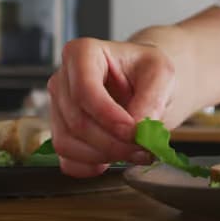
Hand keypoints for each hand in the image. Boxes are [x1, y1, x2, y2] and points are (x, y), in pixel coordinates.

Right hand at [46, 38, 173, 176]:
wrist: (144, 82)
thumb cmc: (147, 70)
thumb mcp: (161, 73)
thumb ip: (152, 99)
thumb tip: (138, 130)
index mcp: (82, 53)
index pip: (84, 90)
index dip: (108, 117)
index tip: (134, 132)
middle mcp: (62, 79)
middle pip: (77, 122)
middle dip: (113, 143)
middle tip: (144, 148)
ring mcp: (58, 107)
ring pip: (68, 144)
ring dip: (104, 156)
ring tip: (135, 152)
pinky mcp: (61, 132)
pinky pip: (67, 160)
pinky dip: (91, 167)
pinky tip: (114, 159)